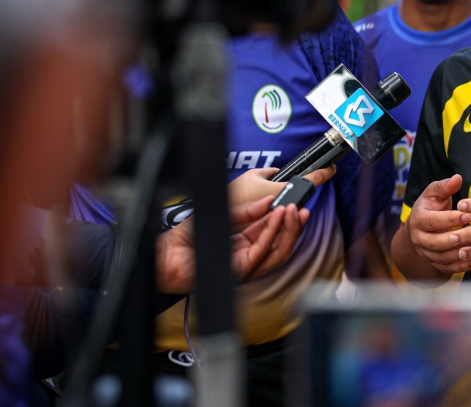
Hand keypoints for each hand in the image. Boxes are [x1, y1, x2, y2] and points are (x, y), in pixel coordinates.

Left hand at [156, 167, 332, 292]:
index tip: (294, 202)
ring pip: (279, 250)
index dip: (286, 218)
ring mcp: (247, 265)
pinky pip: (262, 250)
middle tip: (301, 207)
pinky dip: (272, 232)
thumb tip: (268, 202)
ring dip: (289, 229)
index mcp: (246, 244)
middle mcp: (249, 256)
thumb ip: (246, 211)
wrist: (167, 255)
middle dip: (295, 225)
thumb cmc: (188, 239)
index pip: (274, 232)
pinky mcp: (241, 270)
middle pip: (282, 243)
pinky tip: (277, 217)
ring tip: (294, 210)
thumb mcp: (222, 214)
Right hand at [402, 174, 470, 274]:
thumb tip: (457, 178)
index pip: (432, 221)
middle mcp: (419, 239)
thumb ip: (445, 186)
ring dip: (460, 254)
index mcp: (418, 220)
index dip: (449, 219)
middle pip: (435, 243)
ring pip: (442, 258)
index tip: (468, 215)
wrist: (420, 227)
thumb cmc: (431, 206)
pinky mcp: (434, 263)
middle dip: (453, 240)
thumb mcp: (434, 193)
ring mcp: (426, 253)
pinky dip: (461, 267)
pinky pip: (447, 268)